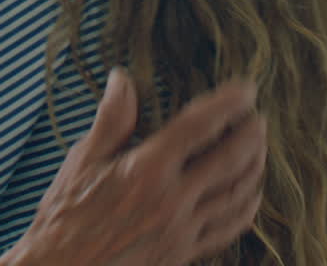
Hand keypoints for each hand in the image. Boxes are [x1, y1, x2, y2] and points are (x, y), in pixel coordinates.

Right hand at [0, 68, 266, 265]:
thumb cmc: (66, 215)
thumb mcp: (82, 160)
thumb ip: (111, 119)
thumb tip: (122, 79)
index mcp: (146, 169)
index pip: (198, 127)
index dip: (227, 104)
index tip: (245, 90)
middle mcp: (171, 198)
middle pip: (230, 160)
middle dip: (251, 135)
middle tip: (259, 118)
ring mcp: (182, 228)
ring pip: (236, 194)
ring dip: (254, 167)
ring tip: (260, 148)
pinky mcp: (184, 251)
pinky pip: (228, 227)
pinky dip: (247, 207)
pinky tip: (250, 194)